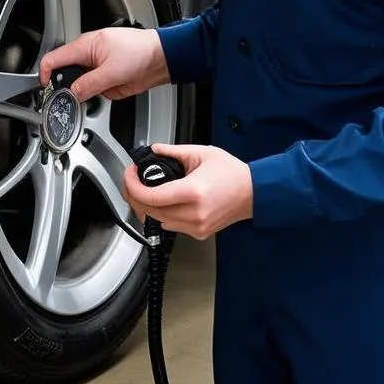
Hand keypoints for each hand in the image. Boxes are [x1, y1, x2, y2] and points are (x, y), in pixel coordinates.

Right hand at [39, 27, 168, 101]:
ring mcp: (97, 68)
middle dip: (65, 87)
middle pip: (65, 73)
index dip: (45, 74)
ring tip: (88, 96)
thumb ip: (89, 84)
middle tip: (67, 99)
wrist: (162, 59)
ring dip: (82, 93)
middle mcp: (88, 56)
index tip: (46, 88)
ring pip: (79, 84)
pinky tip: (101, 95)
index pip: (55, 58)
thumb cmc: (141, 51)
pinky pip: (92, 91)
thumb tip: (73, 93)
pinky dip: (94, 96)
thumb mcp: (112, 71)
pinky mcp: (106, 79)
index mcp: (85, 46)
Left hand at [122, 143, 252, 240]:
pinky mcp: (198, 233)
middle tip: (132, 180)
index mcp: (193, 192)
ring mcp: (196, 226)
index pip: (150, 196)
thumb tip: (154, 150)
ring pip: (157, 221)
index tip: (129, 174)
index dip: (132, 185)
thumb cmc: (232, 174)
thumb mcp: (201, 153)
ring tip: (145, 189)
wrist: (254, 193)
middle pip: (150, 211)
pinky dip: (161, 214)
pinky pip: (170, 226)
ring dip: (146, 206)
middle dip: (134, 195)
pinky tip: (162, 201)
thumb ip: (173, 151)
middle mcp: (194, 213)